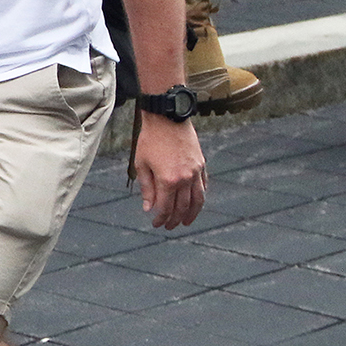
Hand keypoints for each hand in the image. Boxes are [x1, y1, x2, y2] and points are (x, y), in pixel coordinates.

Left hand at [132, 114, 205, 229]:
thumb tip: (148, 208)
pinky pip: (203, 186)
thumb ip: (146, 188)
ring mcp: (196, 172)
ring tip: (186, 222)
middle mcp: (185, 179)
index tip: (156, 223)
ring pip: (198, 200)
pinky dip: (200, 197)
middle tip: (169, 226)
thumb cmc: (150, 140)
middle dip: (175, 219)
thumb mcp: (141, 164)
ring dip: (192, 214)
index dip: (161, 218)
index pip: (166, 207)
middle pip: (182, 207)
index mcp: (168, 180)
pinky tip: (195, 203)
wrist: (167, 118)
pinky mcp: (202, 165)